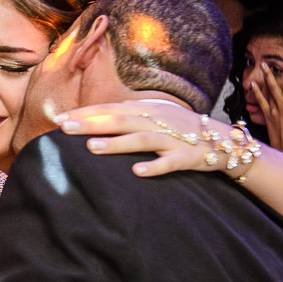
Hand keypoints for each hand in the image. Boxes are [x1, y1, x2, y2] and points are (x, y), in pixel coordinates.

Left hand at [56, 101, 252, 178]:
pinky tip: (137, 172)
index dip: (84, 114)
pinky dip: (154, 166)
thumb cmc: (181, 129)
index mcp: (147, 110)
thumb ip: (127, 115)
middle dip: (91, 124)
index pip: (110, 109)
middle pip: (119, 120)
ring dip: (116, 143)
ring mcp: (173, 138)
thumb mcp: (154, 117)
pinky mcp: (187, 157)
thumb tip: (93, 117)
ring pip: (141, 139)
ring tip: (91, 148)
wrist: (224, 142)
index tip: (58, 120)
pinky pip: (169, 162)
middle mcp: (157, 120)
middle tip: (64, 129)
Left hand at [250, 63, 282, 155]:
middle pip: (275, 91)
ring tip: (260, 70)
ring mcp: (273, 114)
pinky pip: (261, 103)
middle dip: (270, 77)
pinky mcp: (267, 117)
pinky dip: (258, 94)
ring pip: (267, 95)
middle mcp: (282, 111)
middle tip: (265, 65)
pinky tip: (254, 86)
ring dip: (263, 82)